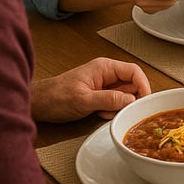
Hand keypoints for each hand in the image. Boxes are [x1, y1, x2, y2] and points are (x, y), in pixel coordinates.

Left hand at [30, 57, 150, 121]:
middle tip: (124, 111)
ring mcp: (103, 85)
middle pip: (131, 84)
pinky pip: (114, 103)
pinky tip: (99, 115)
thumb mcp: (84, 100)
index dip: (143, 85)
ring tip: (105, 113)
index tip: (145, 100)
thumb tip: (131, 100)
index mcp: (104, 68)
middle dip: (130, 100)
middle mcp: (106, 74)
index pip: (134, 72)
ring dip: (119, 107)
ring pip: (124, 95)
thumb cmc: (55, 97)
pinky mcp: (99, 96)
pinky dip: (111, 111)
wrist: (38, 104)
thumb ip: (109, 99)